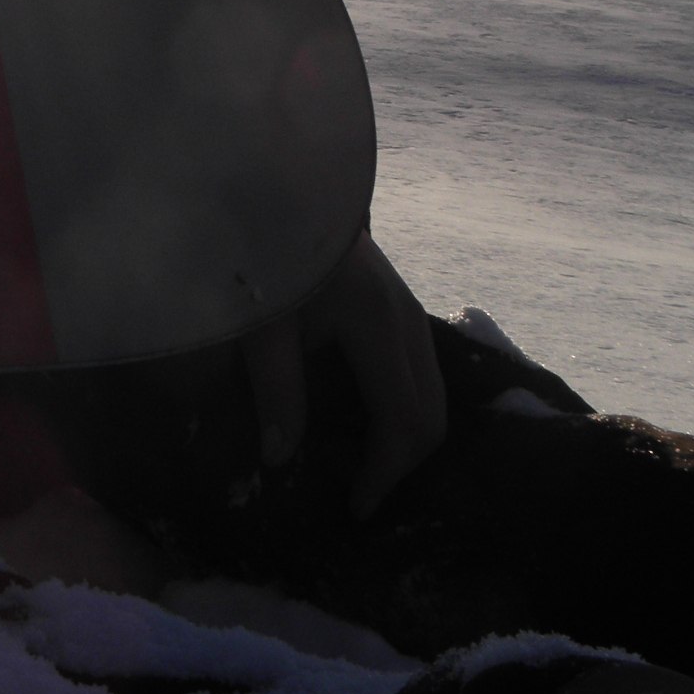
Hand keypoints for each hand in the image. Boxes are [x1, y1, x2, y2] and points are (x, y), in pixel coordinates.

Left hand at [239, 229, 445, 517]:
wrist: (274, 184)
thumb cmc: (263, 250)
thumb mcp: (260, 325)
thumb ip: (275, 392)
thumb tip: (280, 460)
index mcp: (378, 327)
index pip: (402, 422)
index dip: (382, 474)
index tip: (354, 509)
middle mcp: (408, 320)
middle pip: (432, 414)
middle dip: (402, 463)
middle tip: (359, 494)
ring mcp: (410, 308)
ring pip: (431, 393)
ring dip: (404, 435)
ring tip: (360, 463)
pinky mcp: (399, 301)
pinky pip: (418, 371)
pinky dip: (401, 406)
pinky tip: (361, 416)